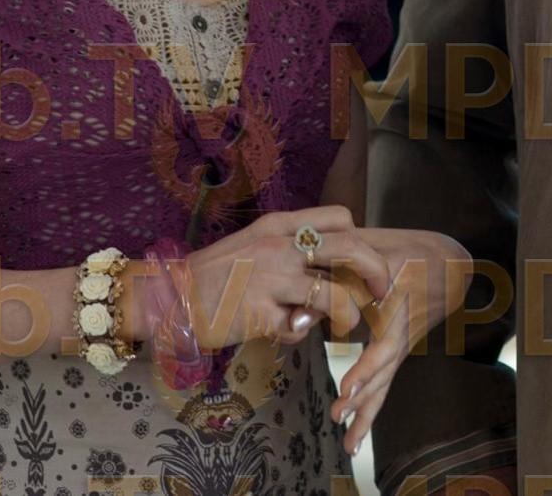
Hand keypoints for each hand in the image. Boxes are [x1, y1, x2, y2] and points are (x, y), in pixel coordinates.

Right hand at [172, 206, 393, 350]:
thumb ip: (290, 249)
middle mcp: (278, 247)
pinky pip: (298, 328)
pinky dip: (298, 334)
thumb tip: (330, 265)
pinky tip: (284, 331)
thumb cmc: (214, 274)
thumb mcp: (254, 246)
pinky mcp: (259, 315)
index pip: (339, 217)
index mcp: (278, 226)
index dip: (361, 238)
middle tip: (383, 293)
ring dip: (346, 314)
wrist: (168, 298)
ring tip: (343, 323)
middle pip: (350, 248)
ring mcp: (269, 280)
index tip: (365, 262)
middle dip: (376, 271)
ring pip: (333, 295)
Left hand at [330, 229, 473, 455]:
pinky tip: (353, 441)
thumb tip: (299, 313)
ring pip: (386, 377)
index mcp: (400, 290)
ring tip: (347, 440)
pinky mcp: (398, 350)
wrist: (449, 263)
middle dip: (364, 384)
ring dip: (366, 409)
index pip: (385, 326)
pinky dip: (370, 411)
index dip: (367, 359)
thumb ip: (337, 272)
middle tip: (341, 409)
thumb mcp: (373, 247)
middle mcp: (403, 320)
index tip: (347, 384)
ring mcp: (403, 339)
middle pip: (386, 357)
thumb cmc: (404, 249)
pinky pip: (385, 383)